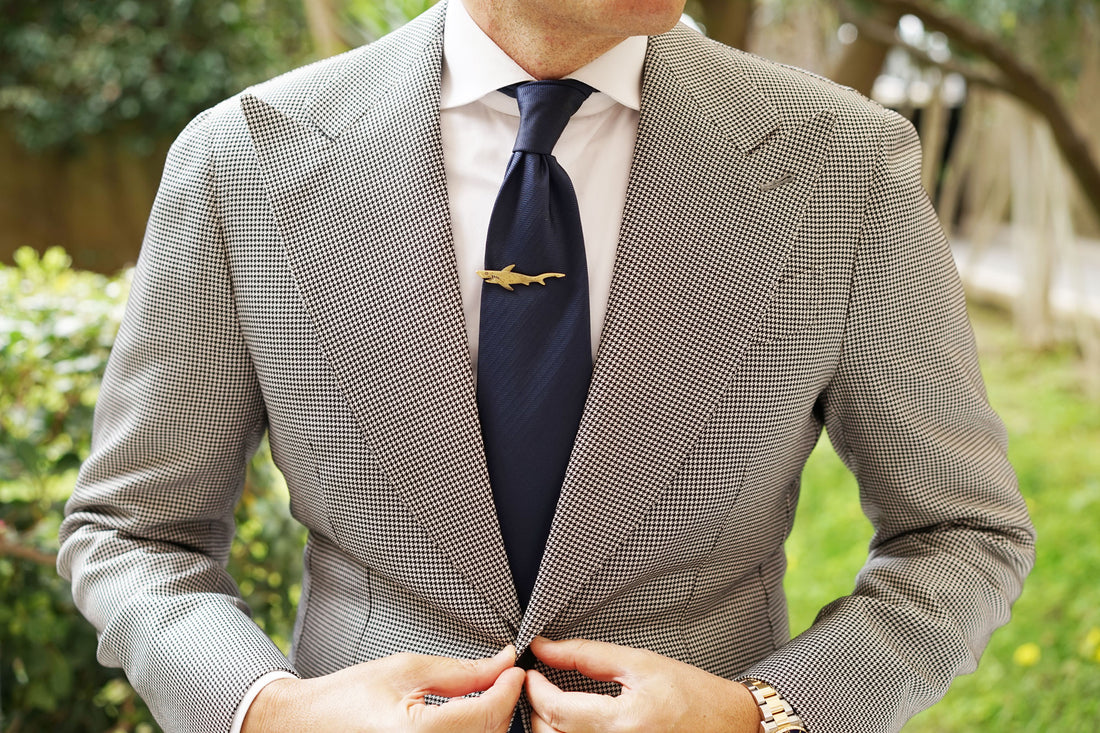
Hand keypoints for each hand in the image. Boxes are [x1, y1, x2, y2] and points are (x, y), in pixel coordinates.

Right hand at [243, 645, 524, 731]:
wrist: (308, 724)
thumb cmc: (347, 697)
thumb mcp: (407, 669)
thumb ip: (461, 671)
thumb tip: (502, 663)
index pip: (488, 713)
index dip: (509, 687)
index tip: (515, 667)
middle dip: (501, 703)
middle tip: (498, 675)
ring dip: (489, 721)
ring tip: (478, 695)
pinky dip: (472, 732)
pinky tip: (463, 717)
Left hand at [524, 637, 761, 732]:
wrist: (730, 725)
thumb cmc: (692, 694)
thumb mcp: (639, 663)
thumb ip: (587, 656)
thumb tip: (545, 647)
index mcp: (622, 723)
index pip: (555, 710)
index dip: (533, 688)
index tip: (530, 671)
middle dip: (534, 709)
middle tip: (536, 683)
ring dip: (546, 725)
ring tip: (550, 701)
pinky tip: (569, 721)